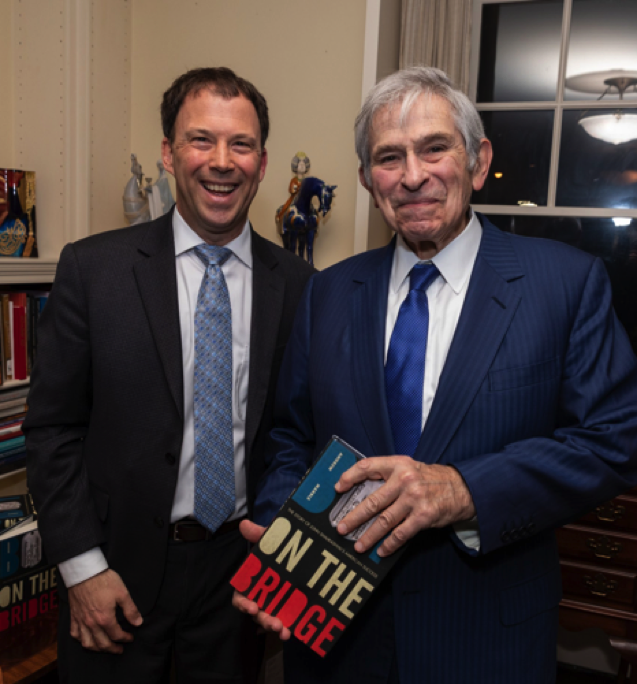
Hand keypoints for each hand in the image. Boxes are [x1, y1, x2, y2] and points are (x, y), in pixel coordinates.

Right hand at [68, 569, 142, 652]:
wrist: (85, 572)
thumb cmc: (104, 581)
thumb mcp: (122, 593)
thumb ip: (130, 610)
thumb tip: (138, 623)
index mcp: (105, 619)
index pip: (116, 635)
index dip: (125, 638)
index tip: (130, 638)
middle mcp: (91, 624)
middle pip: (102, 643)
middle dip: (112, 648)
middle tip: (120, 649)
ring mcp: (81, 621)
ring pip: (87, 643)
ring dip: (97, 649)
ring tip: (104, 648)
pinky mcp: (73, 616)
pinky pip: (75, 634)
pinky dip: (81, 640)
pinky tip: (86, 639)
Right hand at [231, 520, 291, 640]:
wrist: (303, 552)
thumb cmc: (281, 547)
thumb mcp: (272, 539)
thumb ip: (259, 533)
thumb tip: (244, 524)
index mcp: (253, 580)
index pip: (241, 596)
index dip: (243, 604)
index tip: (252, 607)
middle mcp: (261, 595)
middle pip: (256, 612)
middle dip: (263, 618)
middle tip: (273, 622)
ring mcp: (274, 604)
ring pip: (269, 619)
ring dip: (274, 625)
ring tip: (283, 630)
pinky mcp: (288, 610)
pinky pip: (284, 623)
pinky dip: (286, 629)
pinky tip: (291, 632)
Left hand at [334, 456, 474, 557]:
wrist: (462, 487)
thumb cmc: (430, 478)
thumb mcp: (409, 467)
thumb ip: (388, 475)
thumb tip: (362, 491)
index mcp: (398, 464)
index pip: (367, 466)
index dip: (350, 476)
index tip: (338, 488)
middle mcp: (404, 480)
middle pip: (373, 501)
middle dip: (354, 517)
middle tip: (342, 528)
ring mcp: (414, 498)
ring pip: (384, 521)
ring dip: (369, 535)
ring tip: (358, 546)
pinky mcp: (423, 516)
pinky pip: (401, 533)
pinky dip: (389, 544)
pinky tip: (381, 550)